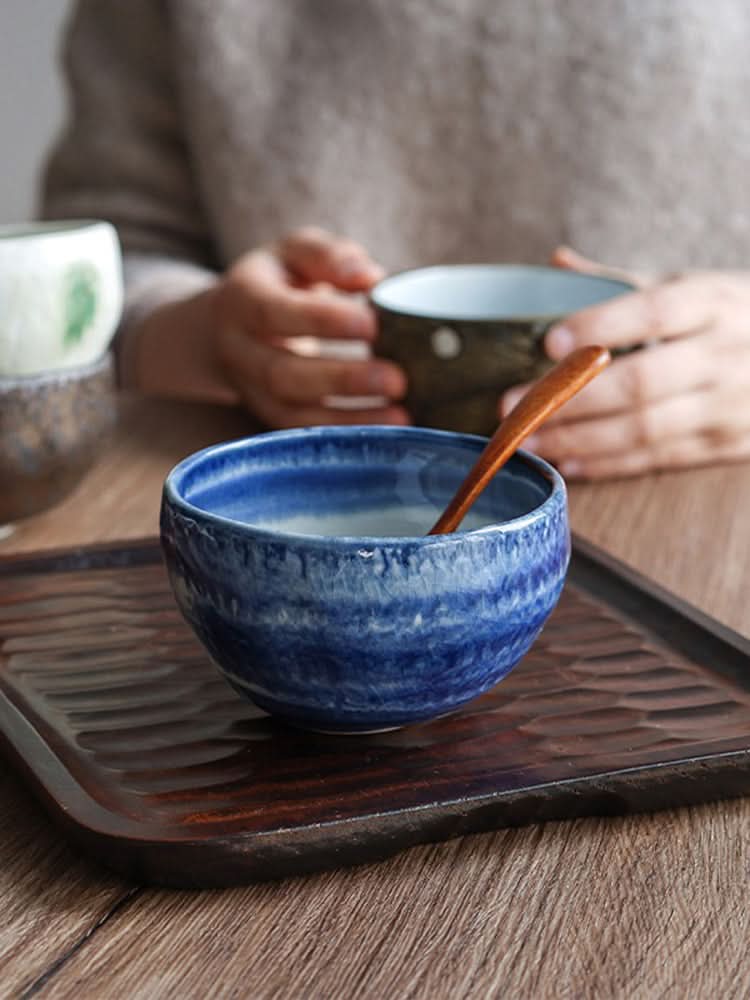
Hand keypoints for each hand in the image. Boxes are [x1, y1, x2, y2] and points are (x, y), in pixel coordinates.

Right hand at [213, 227, 407, 427]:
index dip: (323, 321)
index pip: (276, 313)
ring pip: (292, 415)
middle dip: (341, 380)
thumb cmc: (277, 281)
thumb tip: (369, 276)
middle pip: (282, 374)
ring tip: (401, 417)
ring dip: (348, 420)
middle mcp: (238, 351)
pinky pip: (304, 434)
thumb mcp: (295, 252)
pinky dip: (345, 434)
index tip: (373, 325)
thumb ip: (329, 257)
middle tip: (397, 380)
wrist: (228, 325)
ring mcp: (250, 391)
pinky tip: (385, 432)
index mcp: (242, 300)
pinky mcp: (269, 417)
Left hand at [499, 247, 749, 478]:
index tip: (549, 342)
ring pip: (642, 429)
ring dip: (576, 439)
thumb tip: (556, 263)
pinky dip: (606, 464)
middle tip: (512, 404)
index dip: (601, 327)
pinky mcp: (723, 445)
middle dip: (568, 398)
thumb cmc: (734, 318)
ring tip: (527, 440)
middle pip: (640, 381)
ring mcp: (726, 406)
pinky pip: (656, 458)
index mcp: (714, 302)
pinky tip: (565, 462)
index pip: (655, 311)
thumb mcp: (695, 286)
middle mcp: (724, 354)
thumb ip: (624, 283)